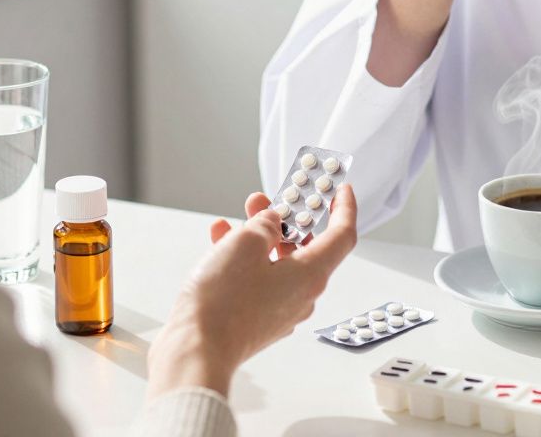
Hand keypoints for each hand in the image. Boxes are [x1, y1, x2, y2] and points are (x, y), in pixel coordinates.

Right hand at [146, 185, 357, 397]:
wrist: (196, 351)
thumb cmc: (223, 302)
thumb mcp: (245, 243)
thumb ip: (264, 224)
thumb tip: (271, 223)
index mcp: (310, 276)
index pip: (341, 236)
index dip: (344, 208)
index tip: (341, 190)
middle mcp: (301, 295)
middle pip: (304, 248)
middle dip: (284, 219)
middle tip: (267, 199)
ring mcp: (279, 310)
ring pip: (276, 263)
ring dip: (257, 237)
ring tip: (235, 217)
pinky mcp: (257, 319)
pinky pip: (257, 280)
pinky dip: (243, 259)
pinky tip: (219, 242)